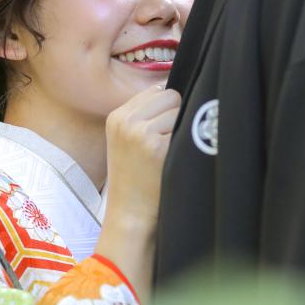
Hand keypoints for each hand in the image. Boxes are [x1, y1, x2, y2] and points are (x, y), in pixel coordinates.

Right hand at [102, 85, 181, 233]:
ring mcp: (140, 132)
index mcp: (117, 116)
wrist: (130, 214)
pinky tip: (174, 159)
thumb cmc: (135, 179)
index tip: (162, 131)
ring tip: (168, 153)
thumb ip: (145, 115)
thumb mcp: (126, 140)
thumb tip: (179, 93)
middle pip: (171, 95)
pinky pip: (186, 128)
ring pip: (180, 110)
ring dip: (182, 128)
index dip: (166, 109)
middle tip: (167, 143)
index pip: (156, 90)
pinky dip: (187, 141)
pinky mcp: (157, 146)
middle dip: (176, 115)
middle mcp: (126, 120)